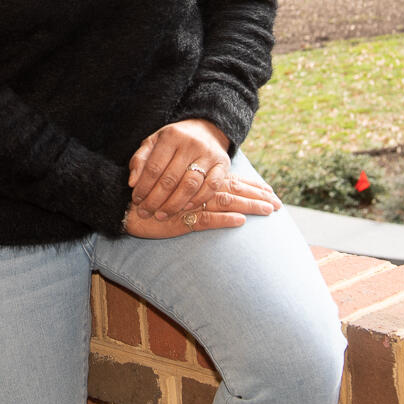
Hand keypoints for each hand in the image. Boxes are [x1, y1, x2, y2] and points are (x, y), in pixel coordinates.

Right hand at [121, 176, 280, 238]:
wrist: (125, 206)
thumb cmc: (151, 199)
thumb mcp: (175, 194)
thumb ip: (194, 191)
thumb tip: (216, 193)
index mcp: (197, 182)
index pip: (230, 181)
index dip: (251, 187)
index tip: (271, 192)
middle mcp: (197, 190)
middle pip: (233, 190)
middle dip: (257, 197)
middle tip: (279, 204)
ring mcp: (191, 205)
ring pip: (225, 202)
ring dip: (248, 206)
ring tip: (268, 210)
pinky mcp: (182, 220)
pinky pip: (206, 219)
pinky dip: (224, 220)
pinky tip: (240, 221)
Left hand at [128, 119, 230, 218]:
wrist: (206, 130)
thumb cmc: (174, 141)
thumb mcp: (154, 142)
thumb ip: (140, 159)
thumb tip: (132, 182)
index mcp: (171, 136)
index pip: (154, 167)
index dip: (143, 186)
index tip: (136, 200)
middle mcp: (191, 143)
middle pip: (170, 178)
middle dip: (155, 199)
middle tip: (145, 212)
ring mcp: (209, 154)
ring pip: (190, 184)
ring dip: (174, 204)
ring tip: (162, 214)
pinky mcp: (223, 164)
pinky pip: (211, 186)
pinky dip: (198, 199)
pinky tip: (186, 208)